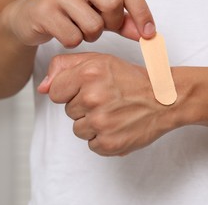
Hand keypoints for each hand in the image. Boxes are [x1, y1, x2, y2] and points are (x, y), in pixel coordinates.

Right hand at [3, 0, 155, 47]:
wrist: (30, 16)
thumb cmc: (71, 12)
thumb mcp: (100, 12)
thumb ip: (124, 20)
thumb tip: (147, 33)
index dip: (142, 12)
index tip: (149, 33)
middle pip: (113, 3)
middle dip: (113, 23)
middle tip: (104, 26)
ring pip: (94, 24)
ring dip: (92, 35)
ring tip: (80, 28)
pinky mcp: (44, 11)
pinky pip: (74, 37)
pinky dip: (74, 42)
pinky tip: (64, 32)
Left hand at [38, 53, 179, 155]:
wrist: (165, 99)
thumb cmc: (133, 80)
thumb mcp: (101, 61)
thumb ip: (65, 66)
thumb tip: (42, 88)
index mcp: (88, 74)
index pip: (55, 92)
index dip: (71, 91)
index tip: (90, 89)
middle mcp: (93, 98)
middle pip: (68, 111)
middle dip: (85, 106)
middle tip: (109, 100)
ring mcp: (101, 123)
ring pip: (79, 129)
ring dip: (94, 124)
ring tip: (115, 113)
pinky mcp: (109, 143)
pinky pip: (92, 144)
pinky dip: (104, 138)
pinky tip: (119, 126)